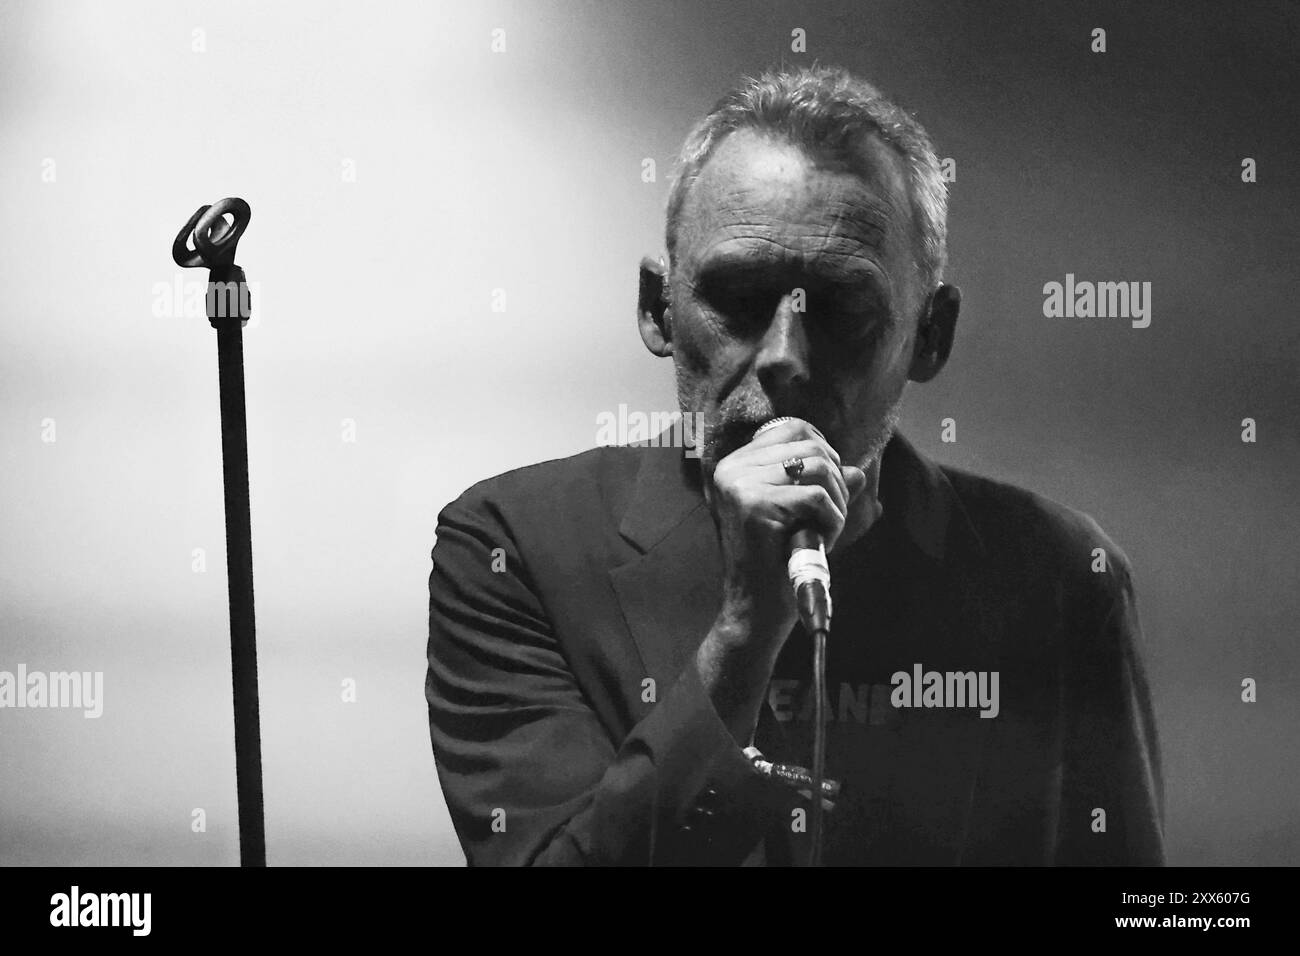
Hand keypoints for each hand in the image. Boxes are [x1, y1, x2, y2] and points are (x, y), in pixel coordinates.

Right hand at [707, 418, 876, 658]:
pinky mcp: (755, 506)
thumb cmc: (778, 561)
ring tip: (826, 530)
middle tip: (831, 516)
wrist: (757, 609)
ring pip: (818, 467)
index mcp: (735, 464)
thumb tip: (859, 470)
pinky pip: (818, 496)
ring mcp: (740, 485)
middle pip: (810, 444)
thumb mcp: (800, 515)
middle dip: (836, 481)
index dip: (824, 452)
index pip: (793, 427)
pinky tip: (822, 541)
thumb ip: (825, 487)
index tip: (827, 488)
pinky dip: (832, 520)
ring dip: (837, 501)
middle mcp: (731, 468)